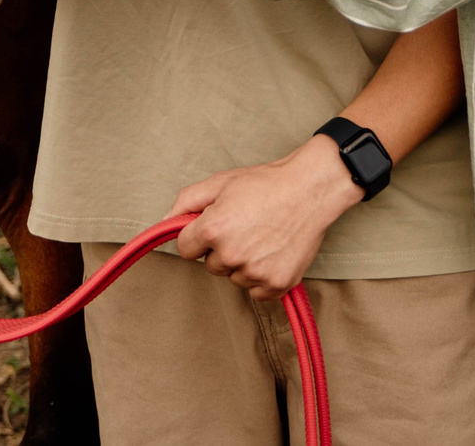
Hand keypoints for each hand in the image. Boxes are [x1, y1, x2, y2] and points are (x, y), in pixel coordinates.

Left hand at [170, 139, 364, 299]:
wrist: (310, 190)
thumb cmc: (265, 183)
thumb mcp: (221, 182)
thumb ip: (187, 201)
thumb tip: (164, 222)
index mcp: (213, 230)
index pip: (185, 249)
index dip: (197, 236)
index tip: (214, 226)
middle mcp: (231, 255)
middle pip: (211, 265)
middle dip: (221, 249)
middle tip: (245, 226)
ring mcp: (255, 272)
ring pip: (234, 277)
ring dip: (243, 263)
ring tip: (263, 236)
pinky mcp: (276, 285)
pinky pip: (256, 292)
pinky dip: (262, 277)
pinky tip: (273, 253)